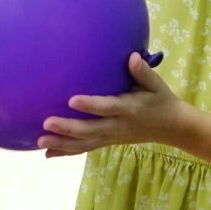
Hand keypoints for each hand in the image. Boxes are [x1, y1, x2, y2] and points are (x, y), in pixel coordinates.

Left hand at [38, 53, 177, 156]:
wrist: (171, 127)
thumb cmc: (160, 99)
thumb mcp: (157, 84)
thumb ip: (143, 71)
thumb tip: (131, 56)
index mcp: (129, 108)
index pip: (107, 107)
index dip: (90, 105)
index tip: (71, 100)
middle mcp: (117, 126)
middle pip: (90, 130)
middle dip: (67, 128)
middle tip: (46, 122)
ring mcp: (111, 137)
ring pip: (84, 143)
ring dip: (62, 143)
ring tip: (40, 141)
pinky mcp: (107, 142)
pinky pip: (85, 149)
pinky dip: (66, 151)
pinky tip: (48, 153)